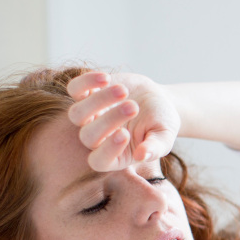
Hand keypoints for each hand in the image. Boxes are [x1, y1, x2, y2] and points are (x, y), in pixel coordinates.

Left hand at [66, 71, 180, 171]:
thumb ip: (155, 148)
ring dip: (99, 101)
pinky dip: (86, 82)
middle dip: (109, 120)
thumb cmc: (162, 123)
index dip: (107, 150)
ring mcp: (89, 117)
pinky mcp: (86, 94)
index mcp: (116, 155)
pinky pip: (74, 89)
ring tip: (124, 90)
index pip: (99, 161)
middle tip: (134, 107)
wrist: (158, 99)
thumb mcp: (165, 136)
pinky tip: (106, 78)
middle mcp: (98, 139)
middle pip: (88, 137)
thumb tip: (142, 156)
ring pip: (77, 114)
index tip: (125, 134)